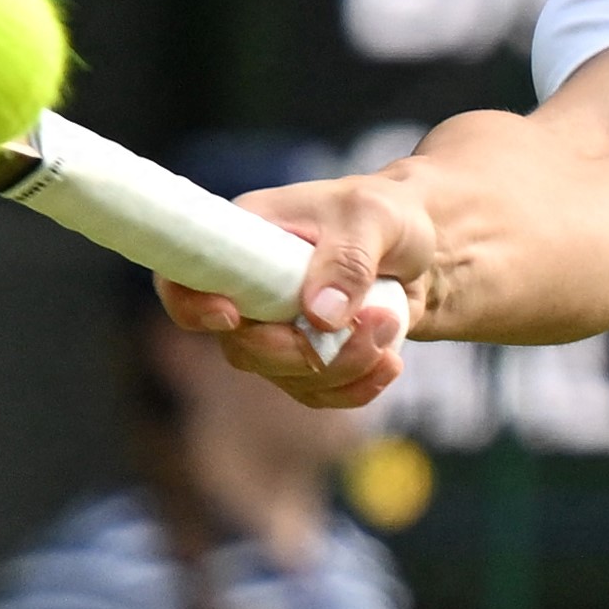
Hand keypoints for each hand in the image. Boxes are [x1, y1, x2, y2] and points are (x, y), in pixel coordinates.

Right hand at [175, 170, 425, 410]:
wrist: (424, 247)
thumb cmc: (387, 215)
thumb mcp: (374, 219)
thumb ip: (348, 260)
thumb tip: (318, 315)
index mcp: (243, 239)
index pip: (183, 278)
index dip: (191, 305)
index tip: (232, 315)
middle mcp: (248, 290)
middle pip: (241, 347)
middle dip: (304, 350)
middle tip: (373, 322)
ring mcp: (274, 330)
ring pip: (285, 376)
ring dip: (344, 366)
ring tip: (390, 325)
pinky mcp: (306, 359)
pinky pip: (317, 393)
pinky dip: (356, 388)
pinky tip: (389, 362)